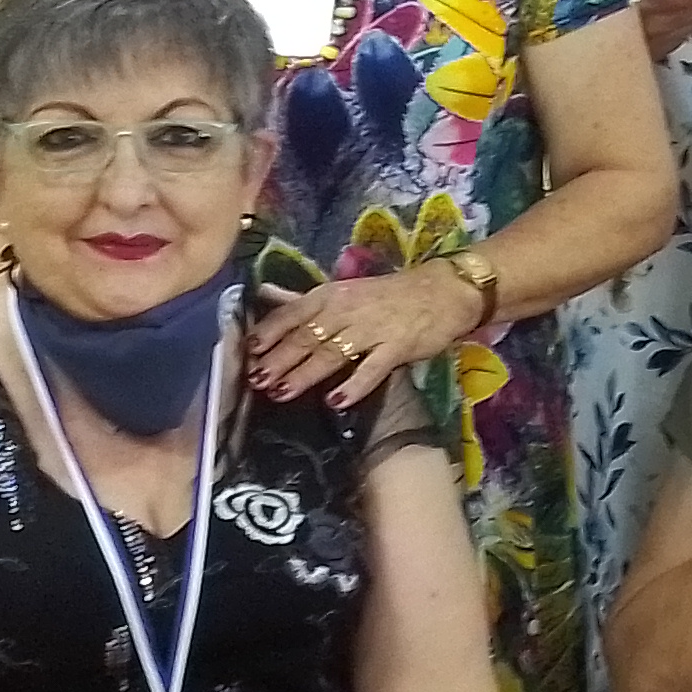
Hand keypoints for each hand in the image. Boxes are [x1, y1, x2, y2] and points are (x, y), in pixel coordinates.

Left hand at [251, 265, 478, 408]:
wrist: (443, 290)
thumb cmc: (389, 294)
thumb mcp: (343, 291)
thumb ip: (303, 300)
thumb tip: (264, 294)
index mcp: (331, 295)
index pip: (292, 313)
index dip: (269, 333)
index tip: (248, 353)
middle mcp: (347, 310)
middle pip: (307, 336)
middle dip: (279, 359)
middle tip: (256, 381)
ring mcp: (372, 329)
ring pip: (331, 353)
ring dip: (305, 374)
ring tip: (282, 392)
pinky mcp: (397, 347)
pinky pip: (372, 368)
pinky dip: (353, 385)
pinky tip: (336, 400)